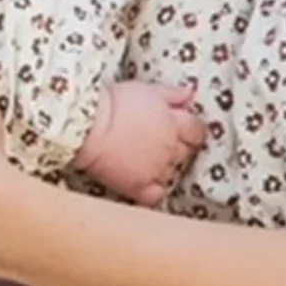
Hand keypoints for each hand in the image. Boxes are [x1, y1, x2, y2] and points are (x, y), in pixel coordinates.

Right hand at [74, 79, 206, 204]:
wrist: (88, 127)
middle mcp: (170, 149)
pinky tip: (144, 184)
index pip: (196, 132)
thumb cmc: (114, 104)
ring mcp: (156, 169)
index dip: (191, 132)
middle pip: (185, 154)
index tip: (183, 132)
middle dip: (177, 149)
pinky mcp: (138, 186)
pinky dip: (153, 192)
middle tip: (159, 144)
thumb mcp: (147, 89)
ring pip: (171, 174)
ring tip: (146, 161)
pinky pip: (155, 196)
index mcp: (174, 124)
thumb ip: (172, 94)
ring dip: (164, 169)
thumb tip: (190, 94)